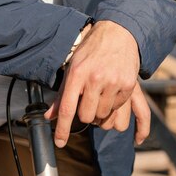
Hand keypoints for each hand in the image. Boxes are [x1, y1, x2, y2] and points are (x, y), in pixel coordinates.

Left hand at [45, 20, 142, 146]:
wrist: (118, 33)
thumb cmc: (91, 50)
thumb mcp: (73, 66)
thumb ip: (62, 94)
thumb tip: (48, 117)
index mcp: (77, 73)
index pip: (67, 108)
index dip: (62, 129)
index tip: (59, 143)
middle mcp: (94, 78)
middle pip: (86, 116)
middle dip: (85, 114)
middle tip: (87, 101)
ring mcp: (113, 82)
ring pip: (103, 117)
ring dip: (100, 113)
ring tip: (100, 96)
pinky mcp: (128, 85)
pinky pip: (120, 112)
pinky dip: (114, 108)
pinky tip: (112, 94)